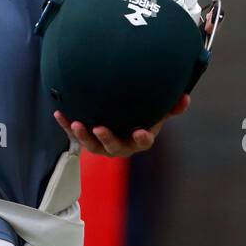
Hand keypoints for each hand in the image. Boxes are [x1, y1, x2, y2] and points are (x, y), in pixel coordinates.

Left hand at [54, 92, 190, 157]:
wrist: (121, 117)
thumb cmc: (142, 113)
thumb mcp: (157, 110)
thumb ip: (171, 106)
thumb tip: (186, 98)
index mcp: (139, 139)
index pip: (143, 142)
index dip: (141, 139)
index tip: (140, 132)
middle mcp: (120, 145)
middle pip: (114, 147)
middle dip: (107, 139)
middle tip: (99, 129)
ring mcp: (102, 144)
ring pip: (92, 145)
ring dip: (83, 135)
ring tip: (78, 123)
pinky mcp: (86, 138)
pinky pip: (75, 134)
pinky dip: (67, 125)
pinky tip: (60, 113)